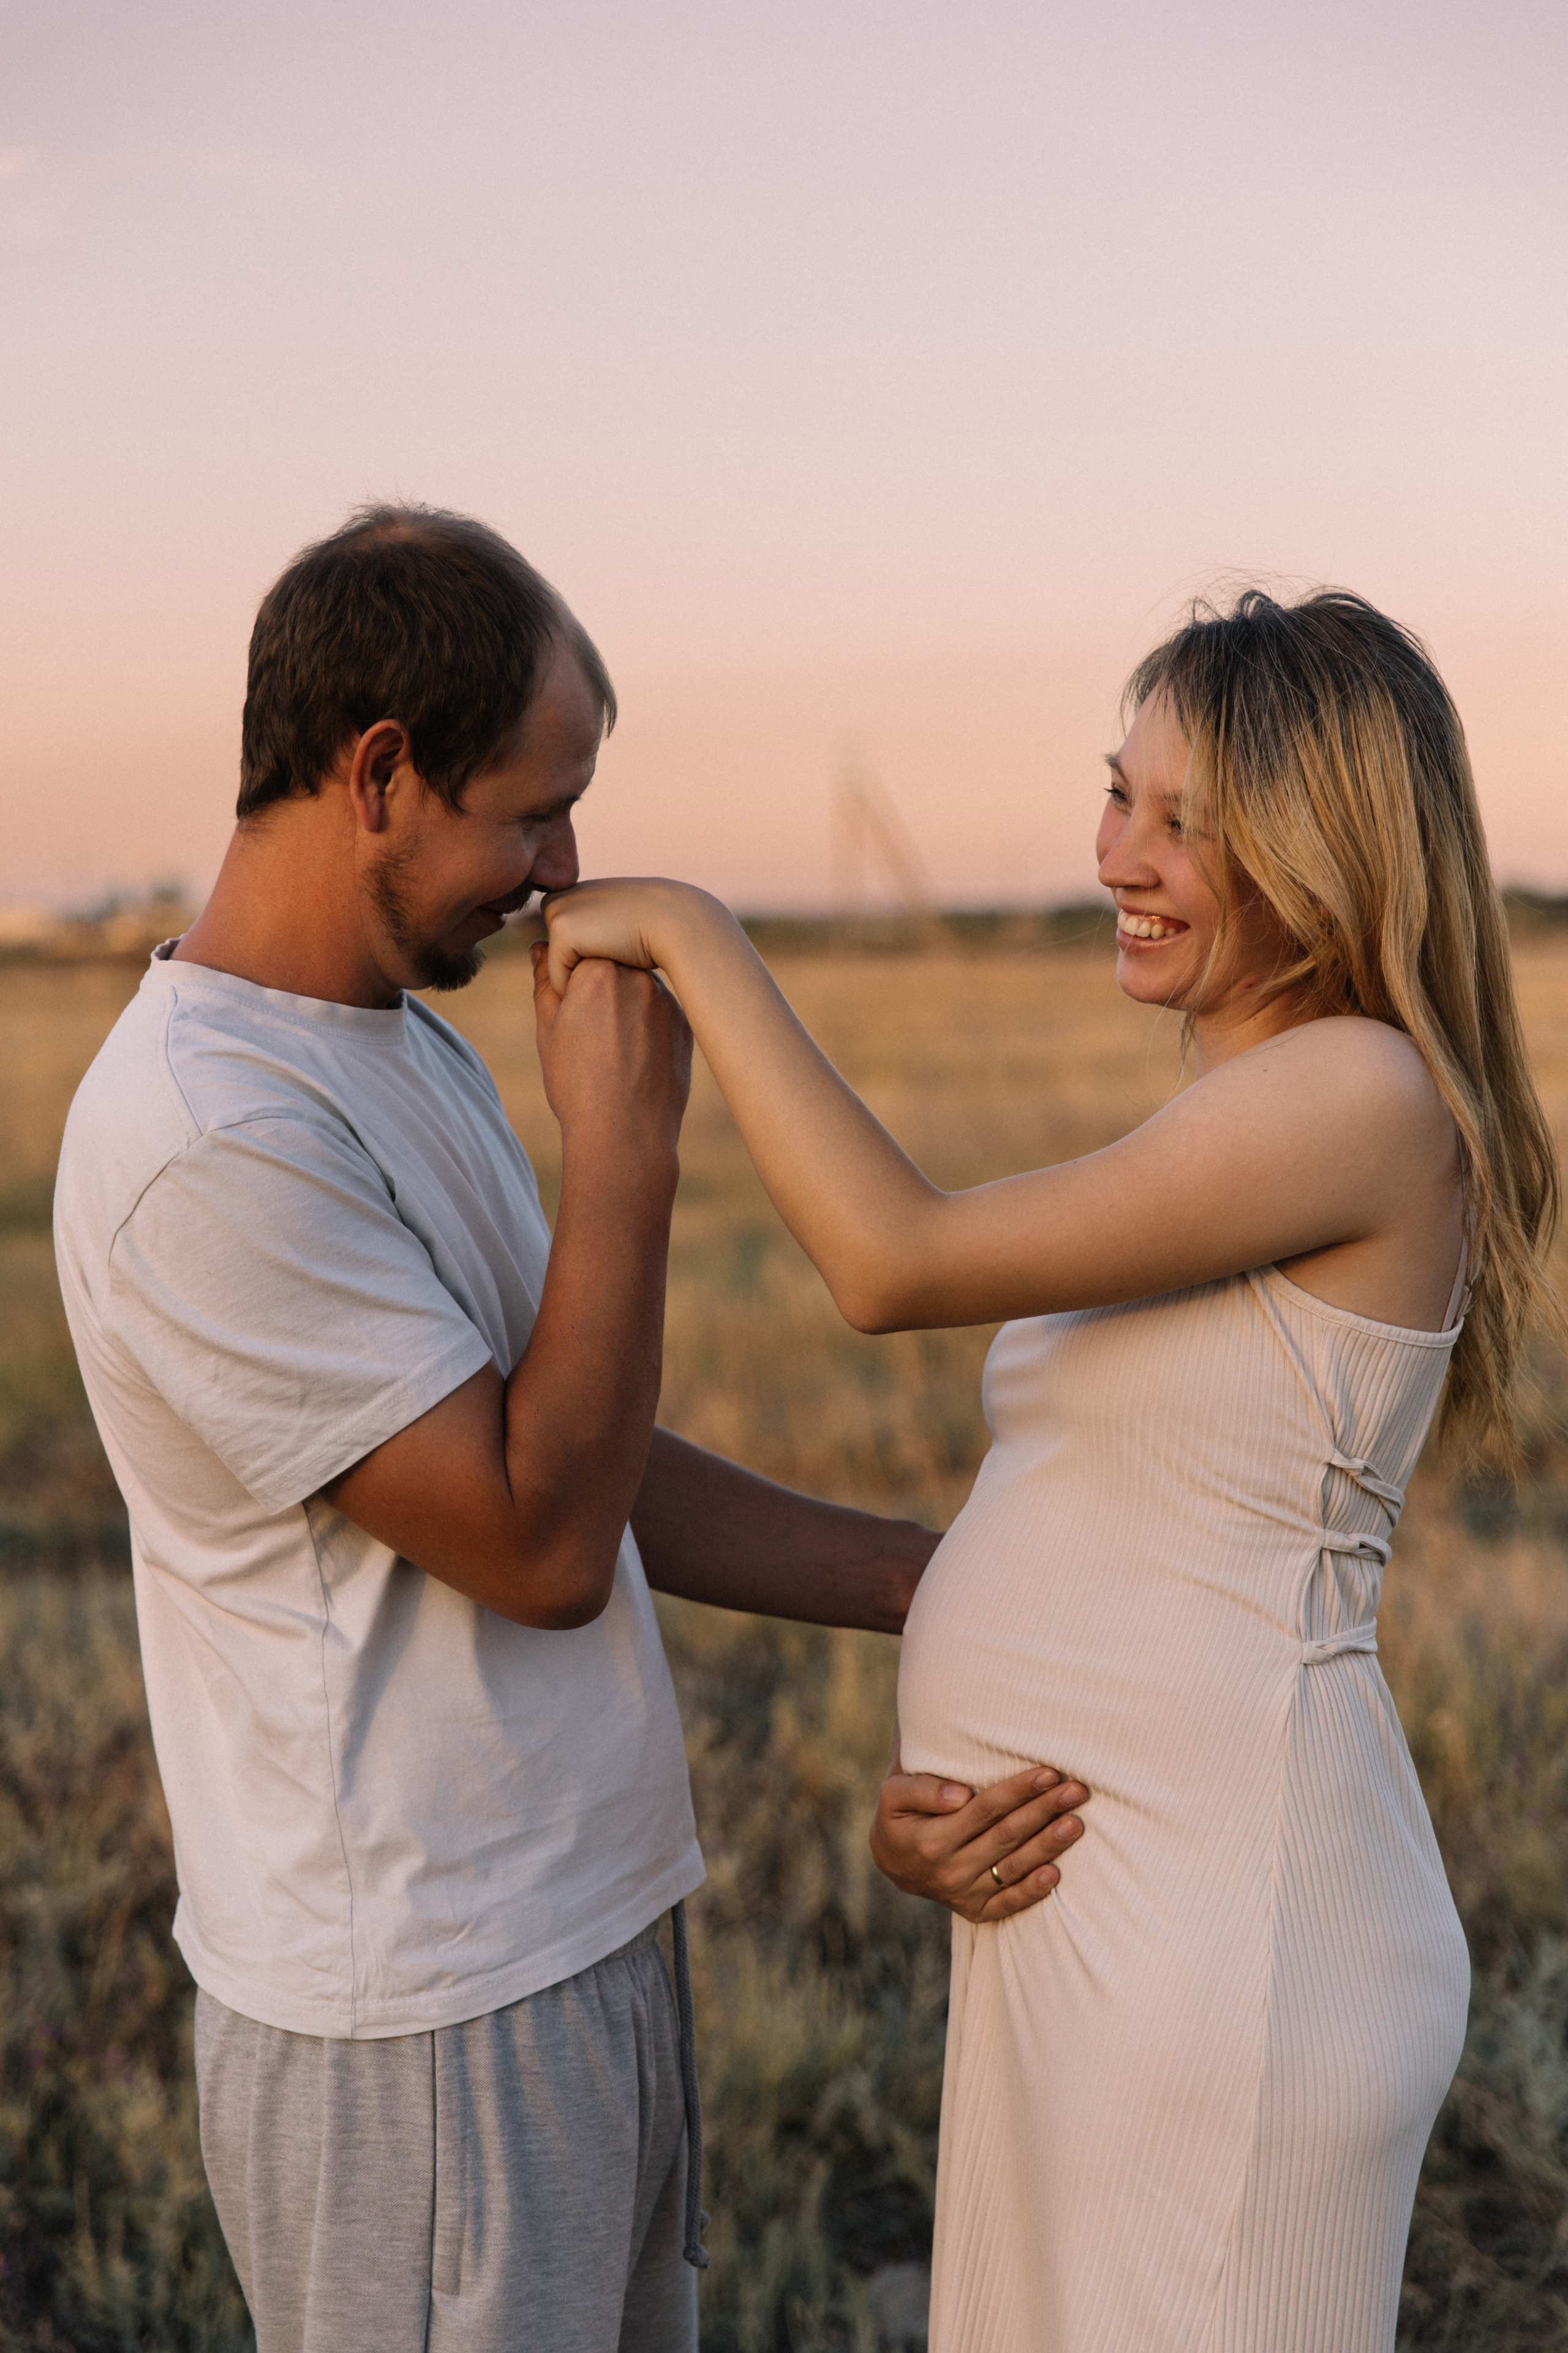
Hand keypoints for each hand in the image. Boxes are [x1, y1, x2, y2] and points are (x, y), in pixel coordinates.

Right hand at [531, 941, 692, 1160]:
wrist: (627, 1136)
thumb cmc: (577, 1085)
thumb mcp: (549, 1032)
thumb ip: (546, 982)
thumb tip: (541, 948)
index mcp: (597, 971)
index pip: (582, 949)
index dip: (571, 977)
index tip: (569, 1007)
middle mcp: (639, 976)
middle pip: (613, 964)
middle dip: (600, 987)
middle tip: (590, 1031)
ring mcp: (667, 1000)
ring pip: (638, 988)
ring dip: (625, 1004)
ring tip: (613, 1050)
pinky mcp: (684, 1024)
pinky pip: (659, 1012)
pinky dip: (646, 1026)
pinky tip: (635, 1059)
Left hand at [542, 877, 724, 996]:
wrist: (675, 920)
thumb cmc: (654, 929)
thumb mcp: (616, 923)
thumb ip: (592, 933)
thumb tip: (575, 954)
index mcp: (570, 896)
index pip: (565, 951)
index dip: (590, 959)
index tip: (617, 942)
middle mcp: (559, 899)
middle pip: (556, 961)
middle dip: (582, 966)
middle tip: (617, 948)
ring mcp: (557, 913)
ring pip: (557, 970)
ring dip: (584, 975)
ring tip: (616, 952)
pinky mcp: (562, 932)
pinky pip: (559, 980)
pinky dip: (583, 986)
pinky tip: (612, 961)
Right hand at [870, 1755, 1087, 1923]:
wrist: (892, 1861)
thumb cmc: (900, 1815)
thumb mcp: (894, 1794)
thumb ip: (922, 1790)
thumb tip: (960, 1795)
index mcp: (931, 1840)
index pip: (985, 1810)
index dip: (1018, 1791)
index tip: (1049, 1773)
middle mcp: (950, 1871)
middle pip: (1006, 1836)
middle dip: (1045, 1811)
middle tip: (1077, 1790)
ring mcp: (964, 1894)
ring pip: (1014, 1868)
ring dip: (1048, 1845)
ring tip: (1076, 1823)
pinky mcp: (976, 1911)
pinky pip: (1009, 1903)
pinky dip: (1033, 1891)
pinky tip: (1056, 1873)